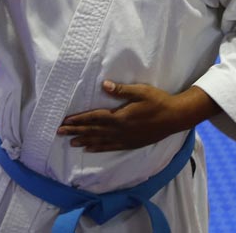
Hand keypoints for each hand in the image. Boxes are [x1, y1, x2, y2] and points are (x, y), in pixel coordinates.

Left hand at [57, 81, 204, 151]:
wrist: (175, 117)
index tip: (65, 121)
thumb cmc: (158, 101)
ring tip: (71, 143)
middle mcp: (119, 130)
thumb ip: (122, 90)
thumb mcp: (141, 91)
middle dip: (76, 131)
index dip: (79, 120)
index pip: (94, 118)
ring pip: (100, 141)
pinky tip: (90, 149)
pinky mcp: (131, 143)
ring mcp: (125, 139)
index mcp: (120, 117)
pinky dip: (99, 148)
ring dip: (84, 141)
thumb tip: (105, 85)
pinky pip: (111, 147)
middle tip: (60, 133)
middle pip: (93, 131)